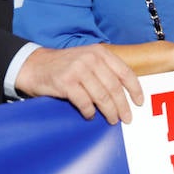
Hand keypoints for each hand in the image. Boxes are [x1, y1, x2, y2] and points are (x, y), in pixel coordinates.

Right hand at [15, 45, 143, 123]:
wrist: (34, 65)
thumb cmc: (65, 66)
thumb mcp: (88, 59)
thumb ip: (105, 70)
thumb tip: (125, 92)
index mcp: (101, 53)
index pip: (125, 72)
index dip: (135, 89)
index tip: (139, 103)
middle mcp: (92, 59)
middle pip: (115, 87)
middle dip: (123, 105)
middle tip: (127, 118)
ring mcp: (78, 70)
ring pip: (102, 96)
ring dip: (109, 111)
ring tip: (113, 120)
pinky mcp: (66, 82)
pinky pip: (84, 102)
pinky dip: (89, 112)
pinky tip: (91, 116)